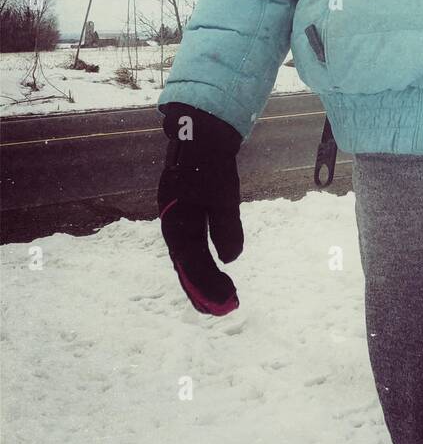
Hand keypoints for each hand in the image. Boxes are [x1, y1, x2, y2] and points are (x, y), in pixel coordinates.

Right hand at [157, 102, 243, 314]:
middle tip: (225, 310)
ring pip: (186, 258)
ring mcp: (175, 218)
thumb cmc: (211, 164)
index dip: (209, 286)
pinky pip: (189, 245)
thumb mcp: (223, 195)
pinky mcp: (182, 213)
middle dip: (203, 290)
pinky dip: (199, 261)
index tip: (228, 303)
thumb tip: (230, 260)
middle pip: (186, 266)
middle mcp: (172, 225)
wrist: (199, 134)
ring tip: (220, 298)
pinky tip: (211, 268)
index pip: (193, 265)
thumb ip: (225, 227)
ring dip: (202, 279)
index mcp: (177, 224)